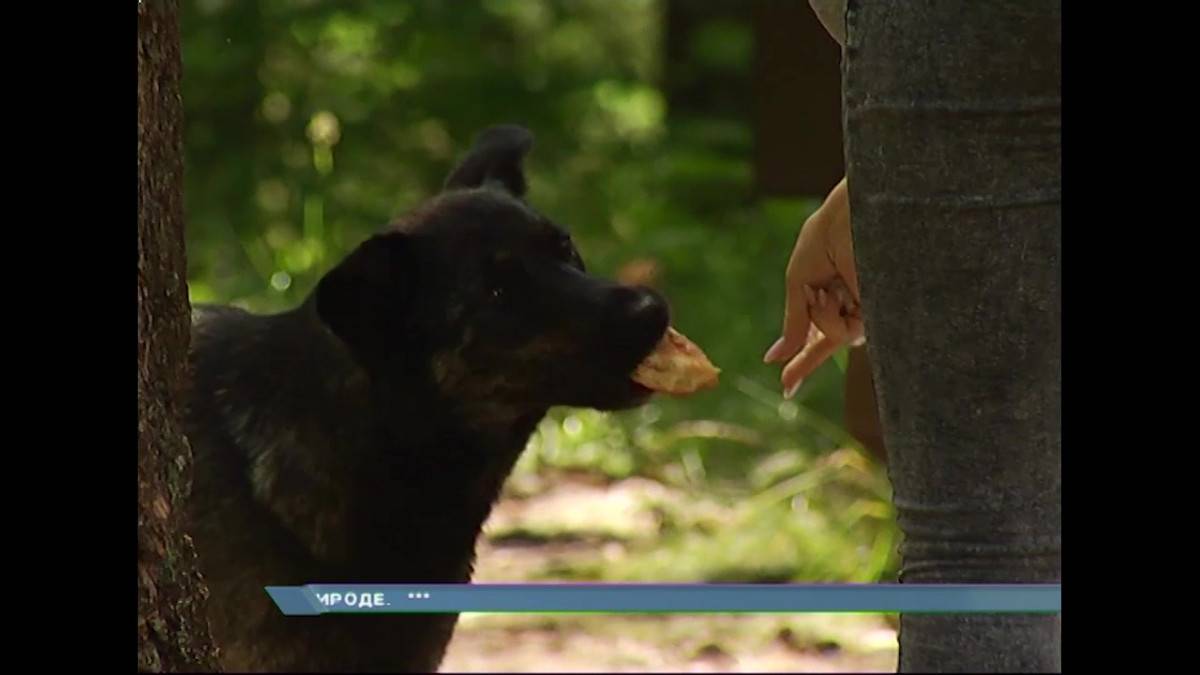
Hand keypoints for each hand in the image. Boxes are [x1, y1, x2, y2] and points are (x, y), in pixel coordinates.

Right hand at [763, 177, 863, 397]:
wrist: (854, 215)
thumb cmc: (825, 236)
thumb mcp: (799, 280)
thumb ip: (794, 320)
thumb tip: (776, 356)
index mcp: (830, 294)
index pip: (816, 335)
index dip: (802, 360)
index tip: (786, 386)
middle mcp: (849, 305)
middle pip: (827, 341)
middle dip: (807, 360)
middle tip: (787, 383)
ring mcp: (865, 309)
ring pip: (835, 338)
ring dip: (821, 318)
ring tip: (828, 288)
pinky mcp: (879, 313)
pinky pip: (846, 334)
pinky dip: (832, 318)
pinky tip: (837, 292)